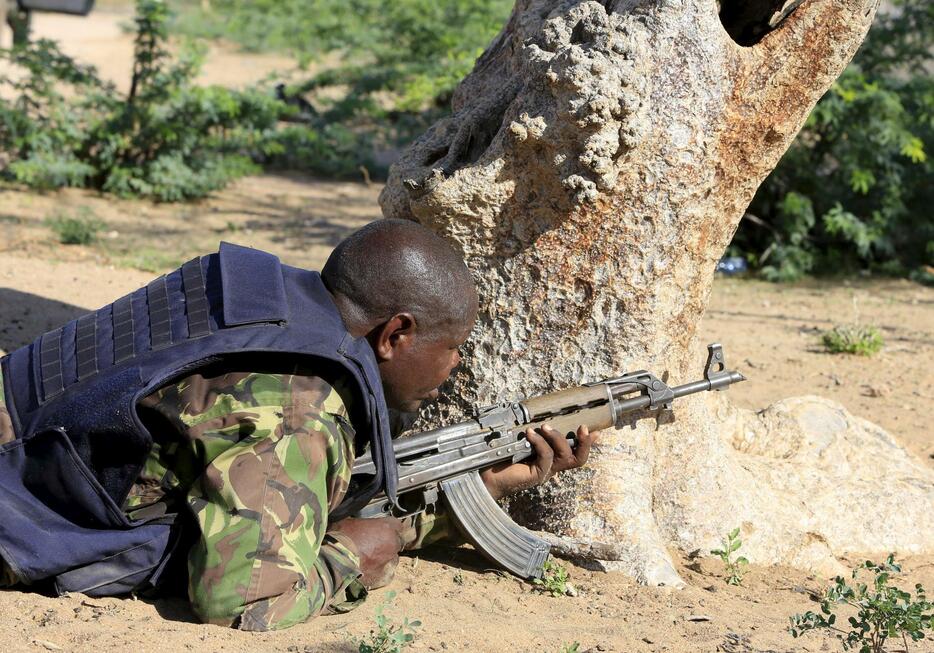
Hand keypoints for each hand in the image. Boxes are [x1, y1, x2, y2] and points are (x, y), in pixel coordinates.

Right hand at [329, 517, 404, 588]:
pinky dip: (378, 574)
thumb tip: (361, 525)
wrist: (333, 560)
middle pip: (396, 543)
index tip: (381, 530)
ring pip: (392, 560)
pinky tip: (367, 571)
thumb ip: (364, 524)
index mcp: (386, 527)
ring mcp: (388, 561)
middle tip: (372, 546)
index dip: (388, 528)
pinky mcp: (382, 577)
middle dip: (387, 544)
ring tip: (368, 560)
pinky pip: (385, 575)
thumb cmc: (339, 538)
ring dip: (384, 559)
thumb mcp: (351, 522)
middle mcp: (392, 544)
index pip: (396, 525)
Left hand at [480, 423, 594, 499]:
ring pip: (565, 457)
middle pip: (578, 459)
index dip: (587, 443)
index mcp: (551, 459)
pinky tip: (529, 434)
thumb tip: (534, 414)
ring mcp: (545, 472)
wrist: (486, 475)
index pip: (575, 452)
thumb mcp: (520, 441)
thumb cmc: (501, 456)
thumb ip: (532, 432)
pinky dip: (540, 443)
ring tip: (545, 426)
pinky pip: (546, 458)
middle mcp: (551, 467)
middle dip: (585, 443)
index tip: (596, 431)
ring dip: (558, 438)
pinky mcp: (536, 475)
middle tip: (582, 427)